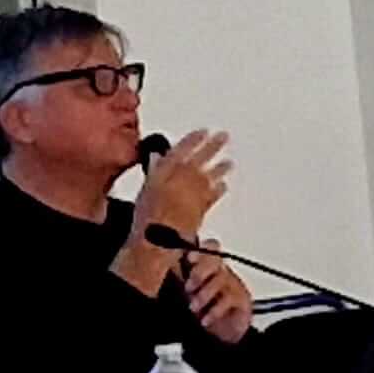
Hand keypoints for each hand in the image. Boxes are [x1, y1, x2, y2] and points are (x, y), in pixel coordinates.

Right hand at [113, 129, 231, 295]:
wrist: (155, 240)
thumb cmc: (146, 219)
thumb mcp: (144, 188)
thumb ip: (154, 171)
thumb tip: (157, 159)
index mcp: (167, 171)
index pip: (183, 149)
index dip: (194, 139)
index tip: (203, 131)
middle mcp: (184, 180)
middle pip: (201, 158)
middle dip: (213, 146)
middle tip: (223, 136)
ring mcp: (194, 194)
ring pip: (210, 175)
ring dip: (220, 167)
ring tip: (228, 161)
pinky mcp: (201, 209)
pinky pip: (212, 195)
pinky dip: (219, 189)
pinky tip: (224, 185)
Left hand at [184, 240, 251, 343]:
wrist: (220, 336)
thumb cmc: (201, 312)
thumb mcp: (185, 296)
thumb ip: (178, 280)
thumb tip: (165, 268)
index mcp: (206, 267)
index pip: (208, 248)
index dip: (200, 250)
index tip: (189, 258)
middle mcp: (220, 272)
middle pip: (215, 259)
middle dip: (200, 271)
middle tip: (188, 287)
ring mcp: (232, 285)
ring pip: (221, 278)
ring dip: (204, 294)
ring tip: (193, 308)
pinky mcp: (242, 300)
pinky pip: (229, 299)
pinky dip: (214, 311)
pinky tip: (205, 320)